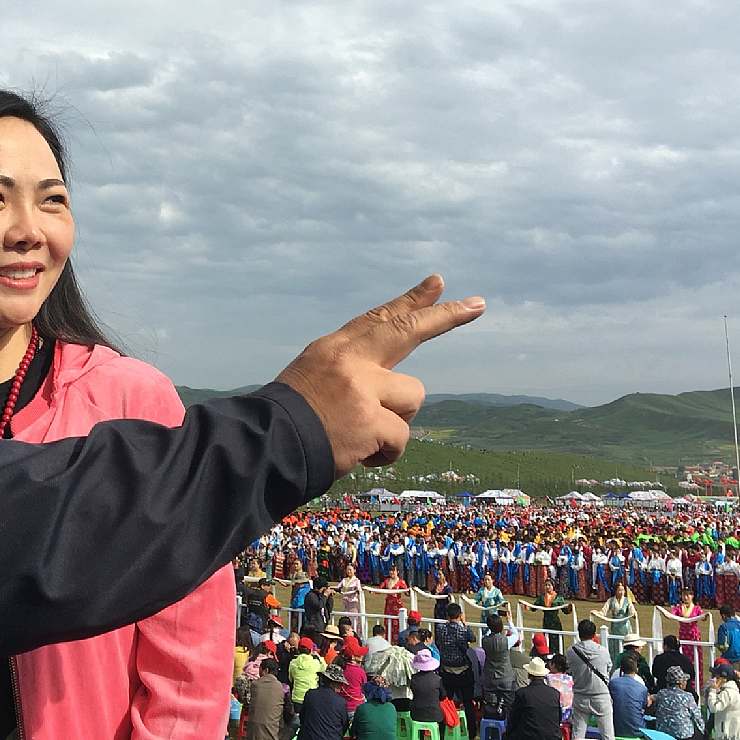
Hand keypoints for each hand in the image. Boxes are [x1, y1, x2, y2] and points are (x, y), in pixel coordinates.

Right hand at [276, 275, 483, 476]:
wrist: (262, 449)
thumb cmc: (287, 422)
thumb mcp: (311, 380)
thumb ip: (350, 373)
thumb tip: (391, 385)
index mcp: (333, 349)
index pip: (377, 319)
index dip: (410, 301)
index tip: (437, 283)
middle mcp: (350, 361)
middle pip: (408, 330)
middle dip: (445, 316)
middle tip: (478, 304)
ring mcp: (361, 389)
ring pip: (412, 398)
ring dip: (396, 422)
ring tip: (362, 435)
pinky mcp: (370, 421)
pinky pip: (401, 438)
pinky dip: (386, 453)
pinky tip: (360, 456)